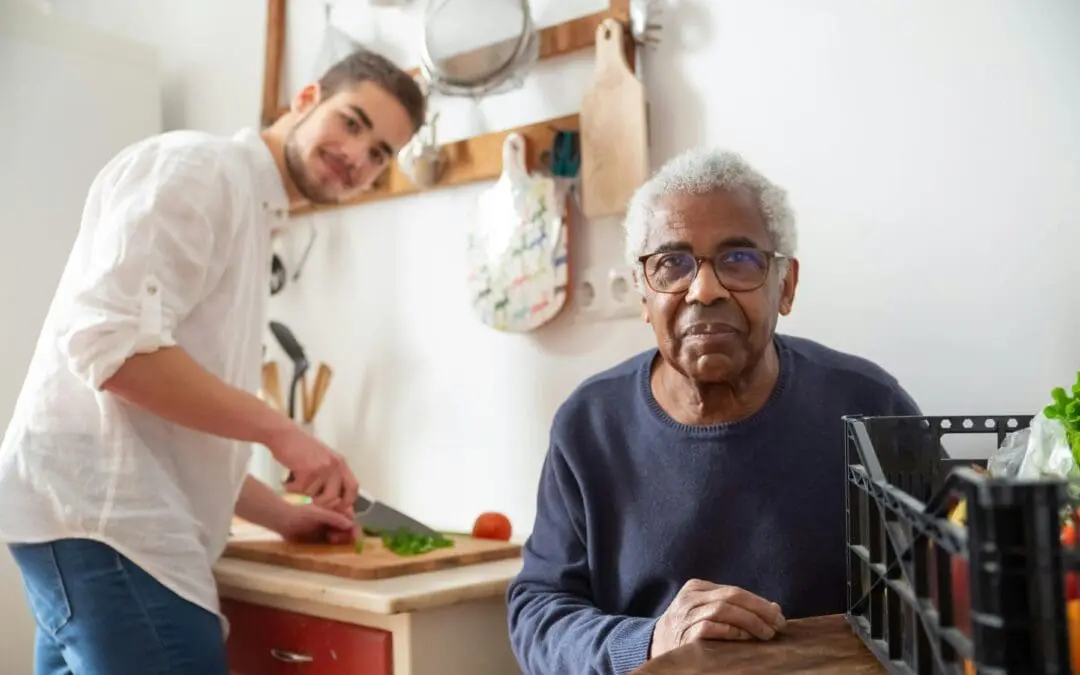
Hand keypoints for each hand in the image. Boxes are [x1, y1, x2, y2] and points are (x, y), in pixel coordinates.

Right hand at [265, 424, 358, 511]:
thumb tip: (339, 505)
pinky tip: (287, 481)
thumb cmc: (301, 449)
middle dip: (319, 504)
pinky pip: (300, 490)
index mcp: (341, 463)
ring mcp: (322, 467)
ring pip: (314, 496)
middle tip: (308, 501)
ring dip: (302, 494)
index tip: (335, 508)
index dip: (346, 502)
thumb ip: (331, 479)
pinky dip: (291, 489)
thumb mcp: (323, 461)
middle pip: (333, 498)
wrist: (285, 434)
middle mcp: (335, 465)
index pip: (353, 488)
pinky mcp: (308, 470)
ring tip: (295, 484)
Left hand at [276, 503, 356, 544]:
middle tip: (337, 539)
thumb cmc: (298, 513)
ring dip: (340, 542)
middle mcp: (333, 520)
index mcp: (335, 510)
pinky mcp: (319, 539)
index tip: (357, 538)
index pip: (350, 519)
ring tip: (331, 540)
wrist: (280, 520)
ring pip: (340, 538)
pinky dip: (333, 547)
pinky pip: (331, 545)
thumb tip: (351, 524)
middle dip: (347, 536)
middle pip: (347, 530)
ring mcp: (326, 530)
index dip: (355, 529)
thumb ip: (334, 518)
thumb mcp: (317, 514)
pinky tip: (330, 546)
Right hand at [649, 579, 786, 658]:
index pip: (734, 591)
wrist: (654, 646)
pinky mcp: (684, 635)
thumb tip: (775, 609)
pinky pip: (711, 629)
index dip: (759, 603)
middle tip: (778, 626)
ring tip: (766, 634)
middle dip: (759, 611)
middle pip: (731, 597)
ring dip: (750, 622)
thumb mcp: (706, 611)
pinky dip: (731, 632)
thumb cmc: (687, 629)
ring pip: (723, 610)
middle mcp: (689, 598)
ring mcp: (685, 616)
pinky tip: (745, 639)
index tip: (778, 617)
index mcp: (696, 587)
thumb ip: (735, 607)